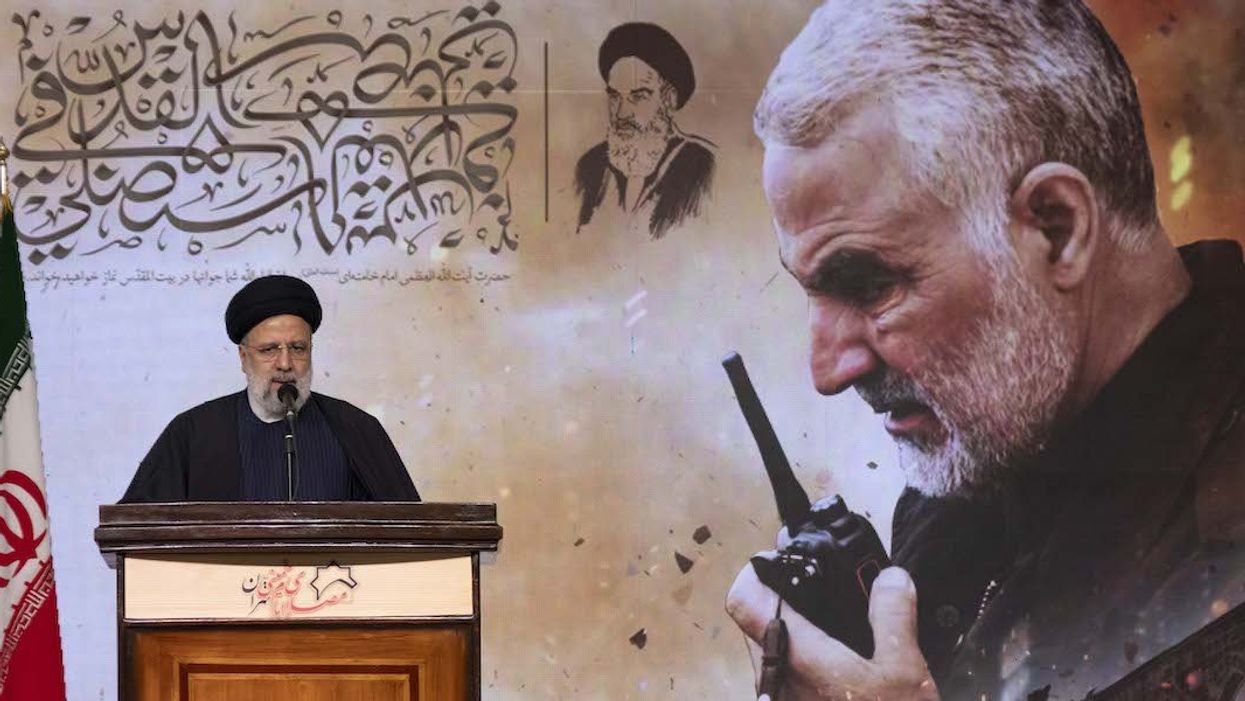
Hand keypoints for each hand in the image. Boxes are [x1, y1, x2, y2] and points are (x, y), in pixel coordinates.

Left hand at [726, 561, 938, 700]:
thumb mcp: (904, 669)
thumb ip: (893, 615)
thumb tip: (891, 577)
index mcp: (796, 657)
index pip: (744, 601)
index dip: (753, 572)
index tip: (776, 559)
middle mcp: (775, 682)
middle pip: (754, 627)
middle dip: (779, 602)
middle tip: (812, 585)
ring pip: (768, 659)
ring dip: (791, 638)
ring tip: (831, 626)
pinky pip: (784, 684)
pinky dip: (802, 668)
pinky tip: (837, 668)